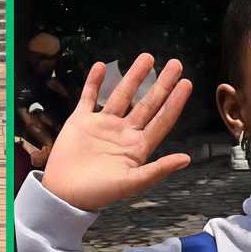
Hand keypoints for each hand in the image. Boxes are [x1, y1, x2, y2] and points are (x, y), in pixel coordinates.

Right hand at [41, 53, 192, 211]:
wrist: (64, 194)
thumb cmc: (98, 193)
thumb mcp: (132, 183)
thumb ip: (158, 169)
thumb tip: (187, 159)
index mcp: (137, 147)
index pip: (162, 119)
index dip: (175, 102)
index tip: (186, 83)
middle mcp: (123, 133)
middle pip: (147, 103)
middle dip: (162, 83)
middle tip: (175, 63)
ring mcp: (102, 125)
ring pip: (121, 95)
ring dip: (133, 76)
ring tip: (147, 57)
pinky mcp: (80, 121)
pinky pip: (88, 97)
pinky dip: (93, 82)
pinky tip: (100, 66)